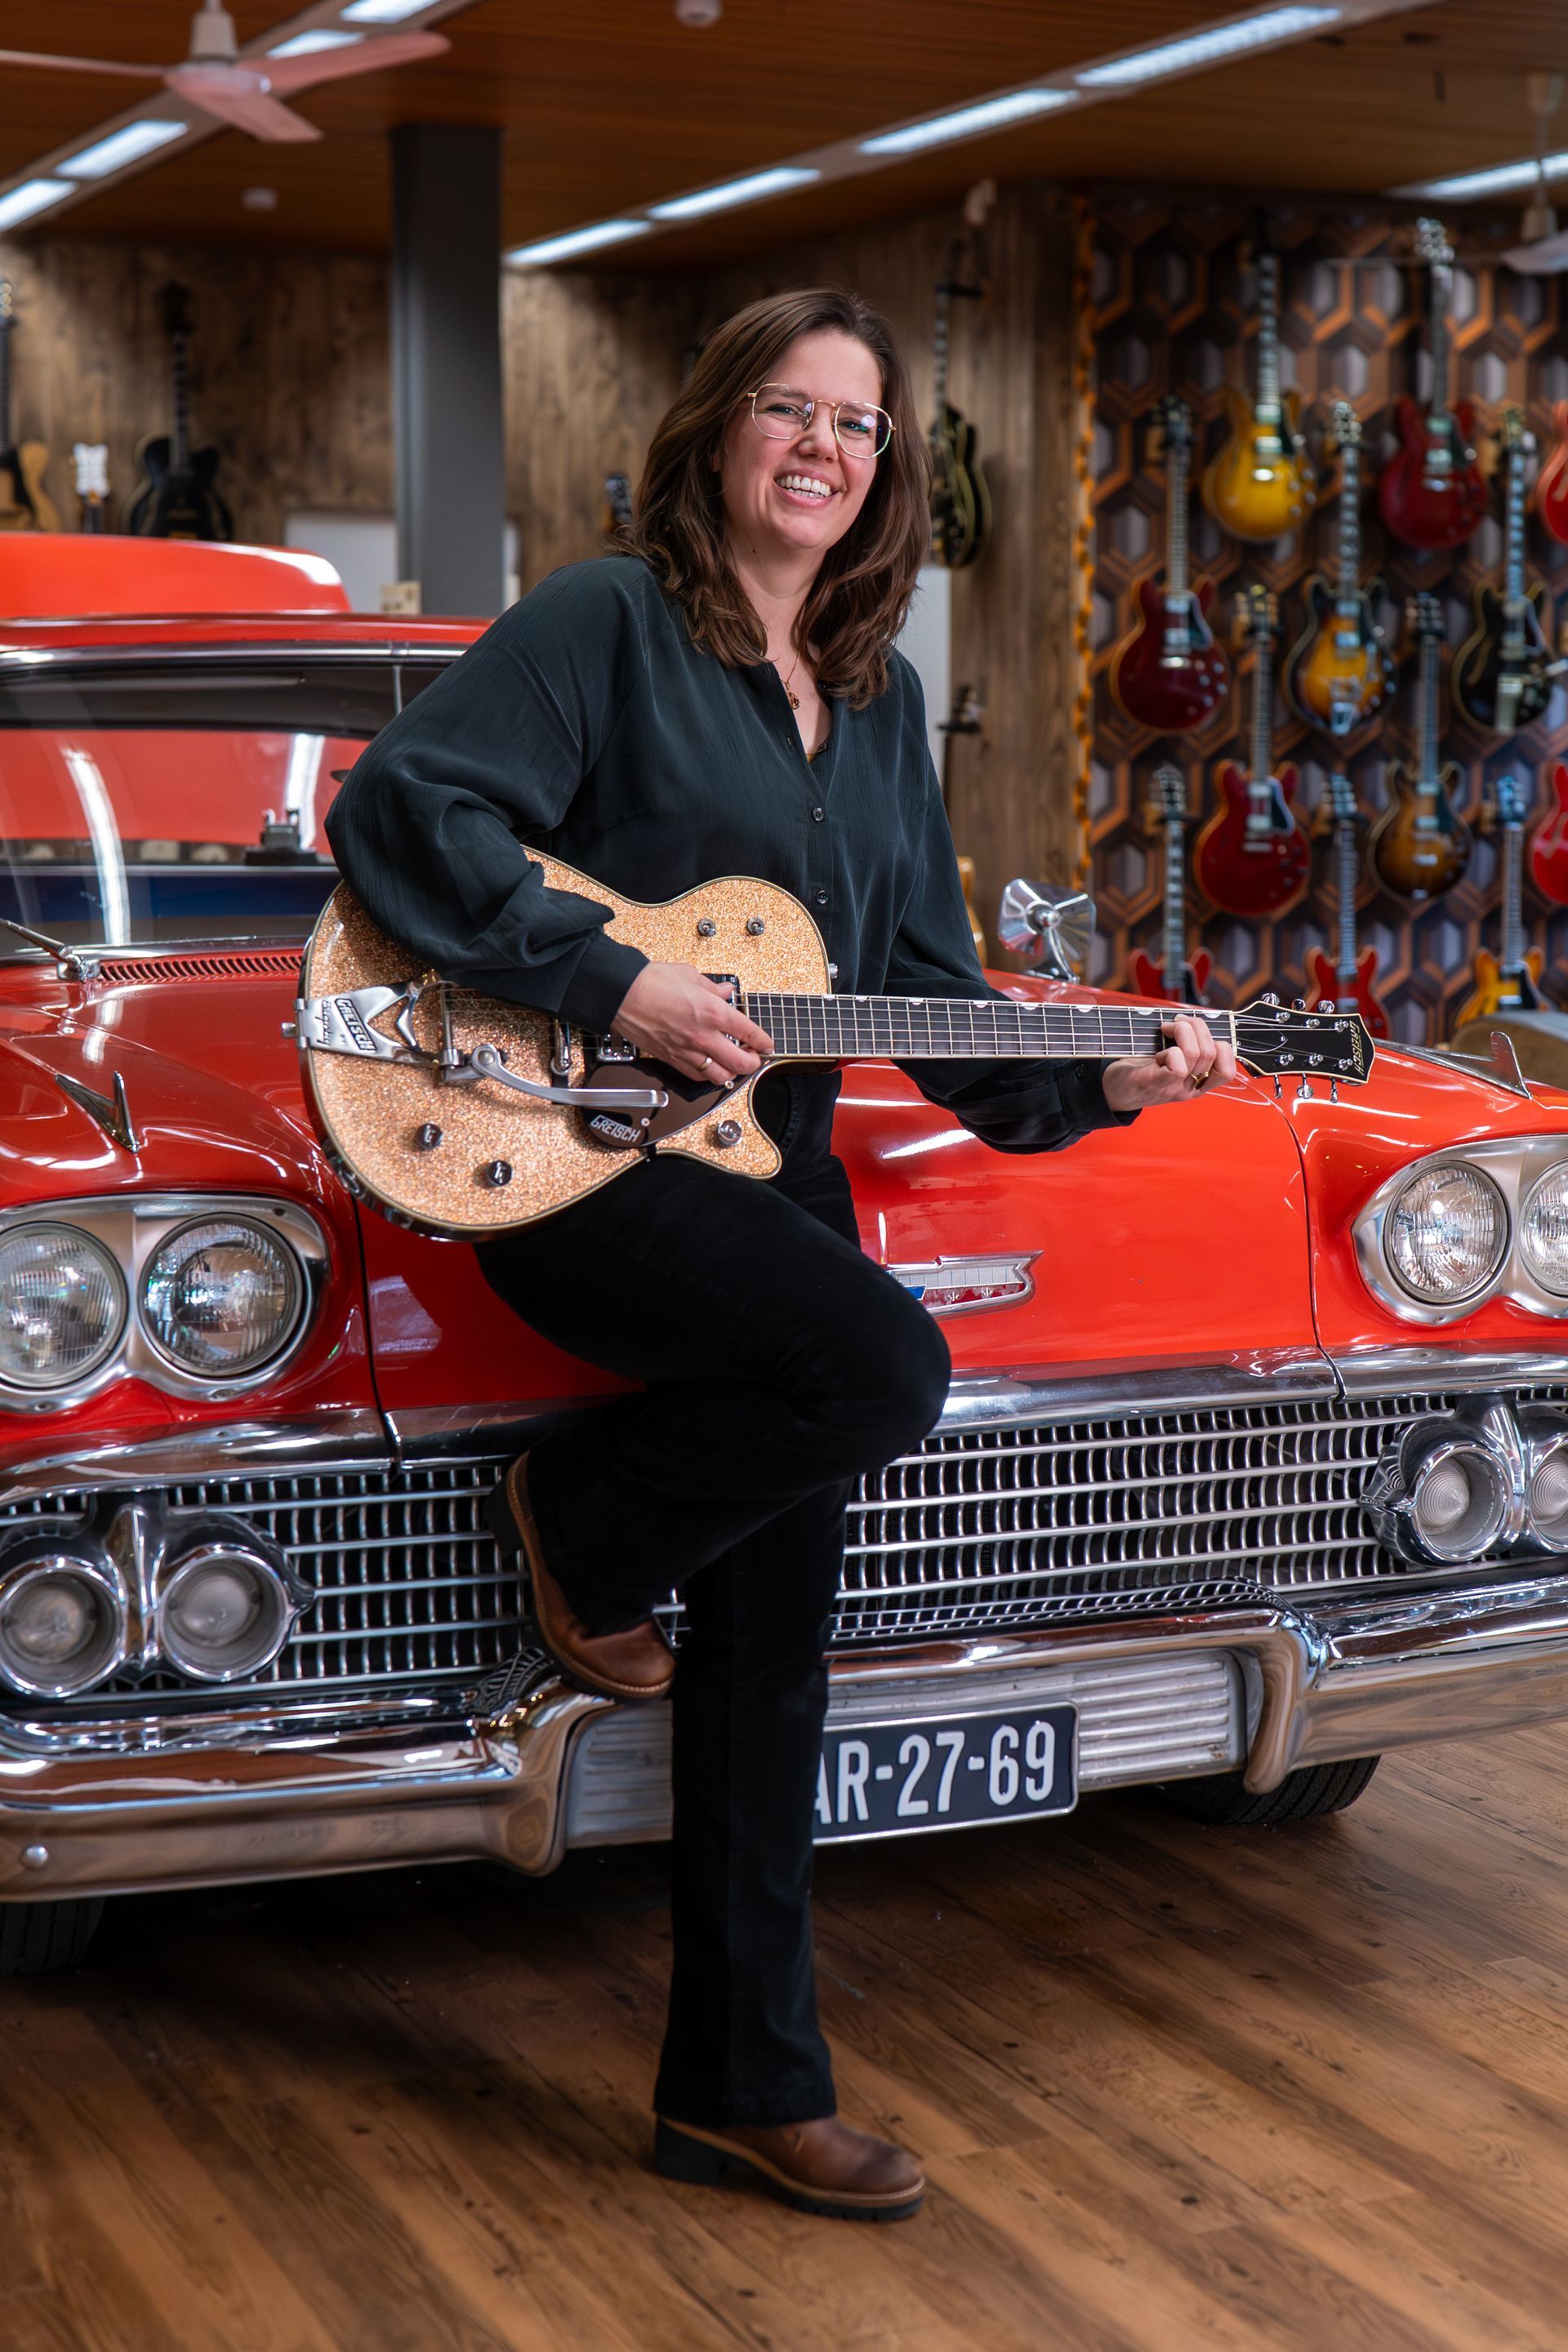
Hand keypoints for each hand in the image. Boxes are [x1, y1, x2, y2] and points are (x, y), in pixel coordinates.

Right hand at [612, 961, 774, 1084]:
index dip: (764, 1041)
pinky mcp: (670, 1059)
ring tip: (733, 1065)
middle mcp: (703, 1036)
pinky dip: (708, 1075)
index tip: (767, 1044)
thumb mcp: (690, 975)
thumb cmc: (650, 981)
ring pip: (720, 1077)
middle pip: (741, 1063)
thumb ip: (713, 988)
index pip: (749, 1033)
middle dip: (753, 1062)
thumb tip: (725, 992)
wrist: (620, 993)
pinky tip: (710, 1067)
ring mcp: (686, 1051)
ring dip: (732, 1073)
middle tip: (754, 1057)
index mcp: (712, 1012)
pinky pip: (697, 1076)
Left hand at [1102, 1013, 1236, 1112]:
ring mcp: (1174, 1089)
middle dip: (1196, 1026)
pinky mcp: (1156, 1084)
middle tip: (1175, 1022)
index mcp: (1199, 1083)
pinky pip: (1178, 1066)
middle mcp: (1191, 1088)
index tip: (1199, 1035)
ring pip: (1197, 1053)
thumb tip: (1192, 1019)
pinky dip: (1170, 1051)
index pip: (1227, 1070)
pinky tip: (1158, 1052)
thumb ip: (1188, 1045)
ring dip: (1182, 1031)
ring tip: (1165, 1029)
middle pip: (1212, 1051)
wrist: (1113, 1090)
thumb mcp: (1171, 1059)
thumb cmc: (1142, 1068)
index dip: (1221, 1046)